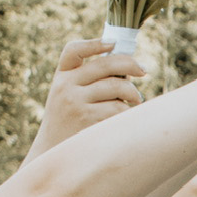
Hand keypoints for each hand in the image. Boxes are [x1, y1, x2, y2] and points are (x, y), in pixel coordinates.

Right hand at [27, 38, 145, 160]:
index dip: (94, 43)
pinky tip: (127, 115)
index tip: (113, 43)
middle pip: (105, 65)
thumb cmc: (69, 122)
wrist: (53, 153)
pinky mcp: (88, 120)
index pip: (73, 50)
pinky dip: (127, 110)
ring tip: (136, 99)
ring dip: (132, 92)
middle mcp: (66, 86)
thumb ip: (87, 80)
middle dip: (130, 65)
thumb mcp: (67, 96)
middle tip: (143, 71)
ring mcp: (76, 103)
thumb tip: (126, 67)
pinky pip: (118, 108)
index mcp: (61, 76)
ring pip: (116, 86)